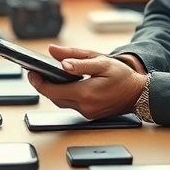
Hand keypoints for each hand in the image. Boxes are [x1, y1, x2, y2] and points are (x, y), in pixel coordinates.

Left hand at [26, 44, 147, 119]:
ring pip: (61, 102)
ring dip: (52, 91)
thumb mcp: (101, 62)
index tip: (30, 72)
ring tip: (44, 76)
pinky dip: (63, 94)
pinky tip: (62, 84)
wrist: (139, 94)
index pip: (53, 90)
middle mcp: (84, 107)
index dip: (38, 82)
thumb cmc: (123, 77)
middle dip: (42, 85)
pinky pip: (70, 104)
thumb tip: (55, 55)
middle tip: (33, 72)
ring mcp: (87, 113)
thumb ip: (77, 59)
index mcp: (86, 94)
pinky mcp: (89, 114)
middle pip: (54, 97)